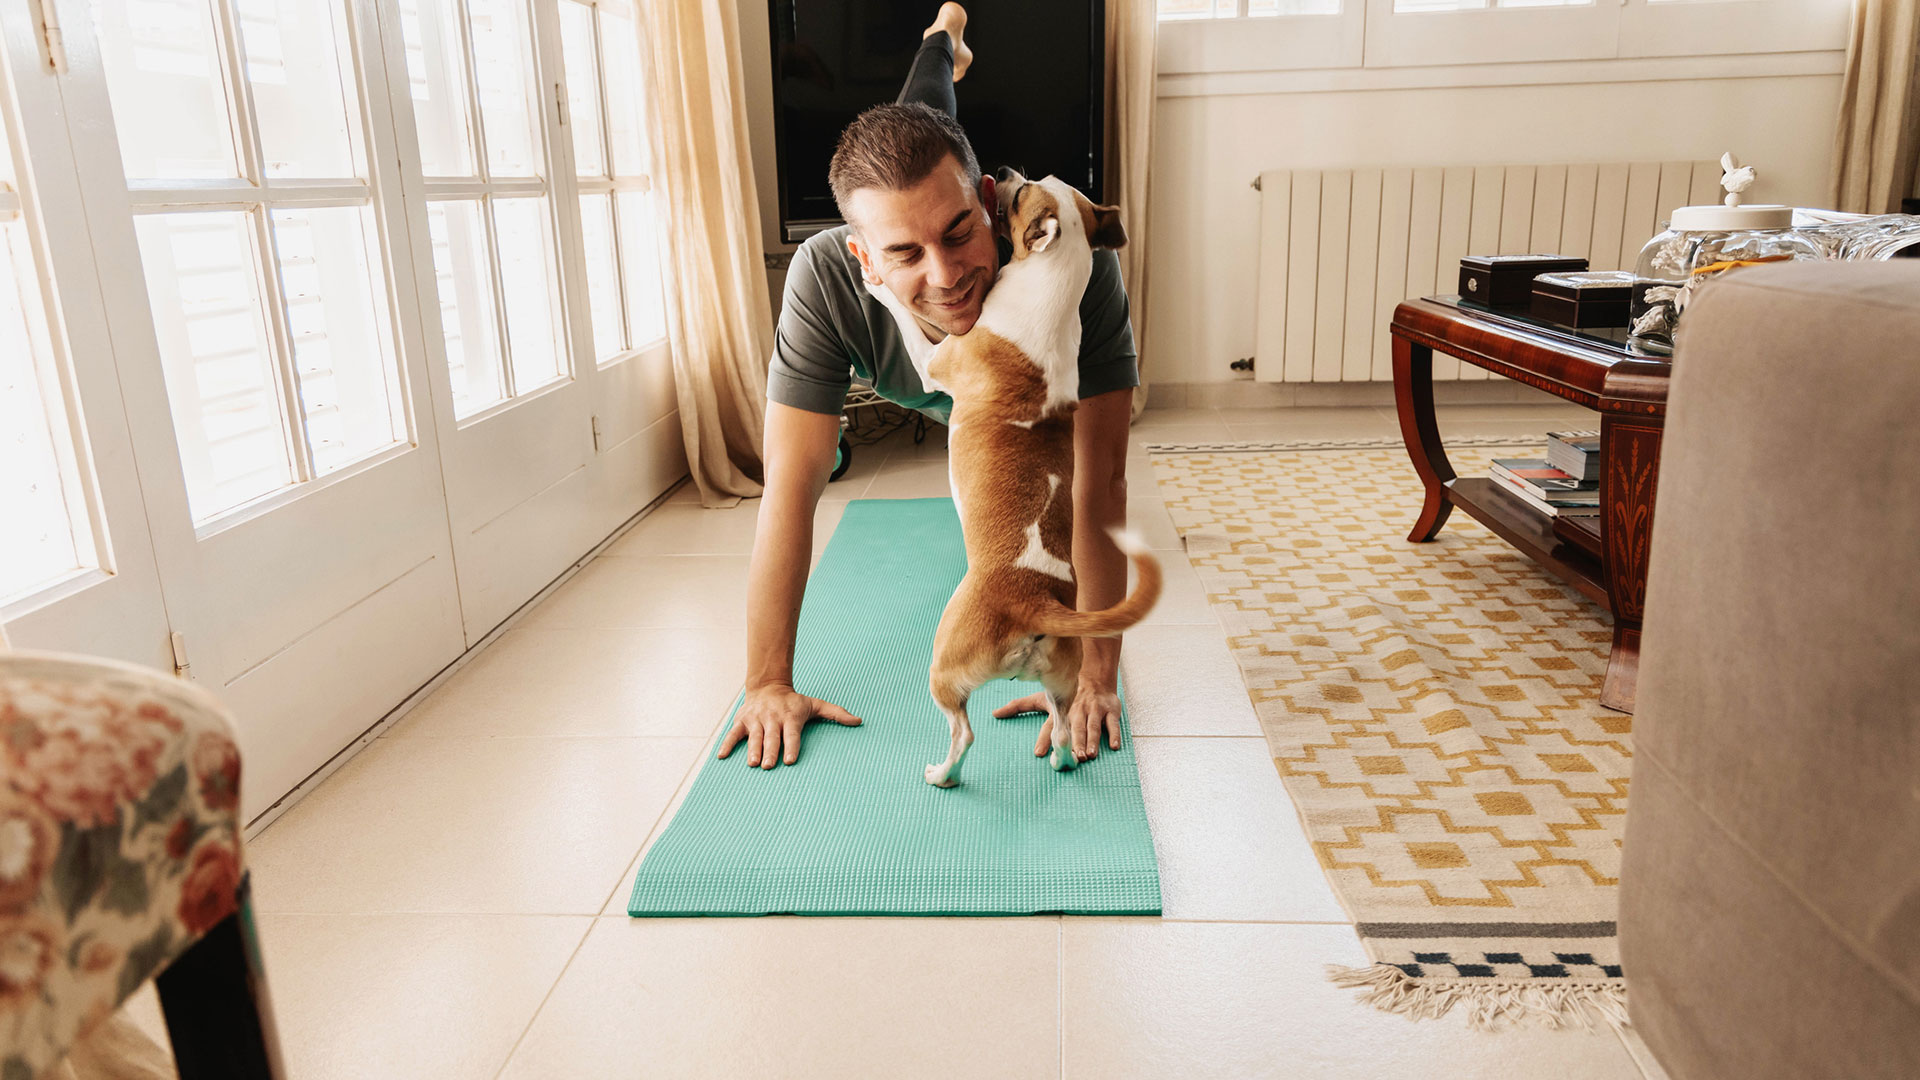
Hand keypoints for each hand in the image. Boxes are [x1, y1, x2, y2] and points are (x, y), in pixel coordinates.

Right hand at [718, 684, 861, 768]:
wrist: (768, 686)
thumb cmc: (794, 702)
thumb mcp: (815, 704)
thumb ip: (837, 714)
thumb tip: (859, 721)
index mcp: (790, 716)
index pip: (791, 733)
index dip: (791, 746)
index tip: (789, 760)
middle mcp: (772, 718)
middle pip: (771, 737)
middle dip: (770, 751)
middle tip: (769, 766)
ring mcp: (755, 719)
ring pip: (753, 737)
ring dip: (752, 751)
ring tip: (753, 764)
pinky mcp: (741, 721)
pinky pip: (732, 734)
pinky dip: (727, 745)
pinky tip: (722, 758)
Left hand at [991, 683, 1123, 763]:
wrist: (1093, 677)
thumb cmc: (1063, 692)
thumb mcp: (1040, 697)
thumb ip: (1018, 707)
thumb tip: (994, 714)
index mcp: (1060, 707)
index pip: (1051, 724)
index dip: (1044, 738)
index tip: (1038, 753)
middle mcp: (1077, 709)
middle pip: (1074, 727)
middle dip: (1072, 743)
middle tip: (1070, 758)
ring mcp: (1094, 709)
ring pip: (1093, 727)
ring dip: (1091, 741)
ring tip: (1087, 755)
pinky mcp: (1111, 711)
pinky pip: (1113, 724)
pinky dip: (1114, 735)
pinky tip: (1112, 747)